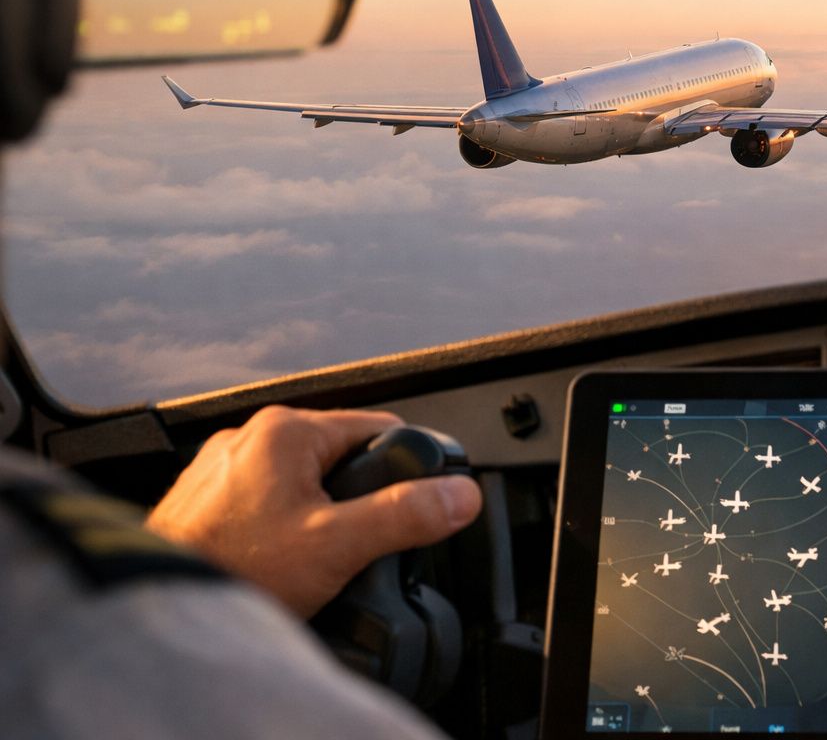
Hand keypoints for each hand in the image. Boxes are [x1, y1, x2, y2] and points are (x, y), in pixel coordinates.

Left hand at [146, 405, 482, 617]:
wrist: (156, 610)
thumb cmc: (230, 571)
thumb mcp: (338, 545)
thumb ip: (406, 514)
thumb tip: (460, 495)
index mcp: (286, 429)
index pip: (380, 427)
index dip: (407, 467)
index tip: (414, 503)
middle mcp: (251, 436)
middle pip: (340, 456)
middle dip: (355, 499)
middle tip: (350, 546)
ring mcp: (223, 467)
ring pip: (302, 481)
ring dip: (316, 515)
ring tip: (310, 559)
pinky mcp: (204, 500)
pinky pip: (265, 502)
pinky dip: (279, 528)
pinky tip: (276, 563)